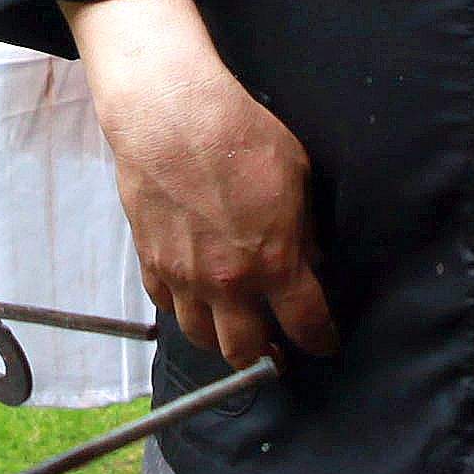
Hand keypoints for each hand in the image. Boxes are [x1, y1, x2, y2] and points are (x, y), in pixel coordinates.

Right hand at [67, 0, 334, 366]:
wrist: (170, 117)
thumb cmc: (239, 135)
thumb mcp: (296, 174)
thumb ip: (304, 226)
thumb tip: (309, 254)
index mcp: (273, 263)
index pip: (305, 324)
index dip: (320, 340)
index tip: (323, 344)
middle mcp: (227, 282)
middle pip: (245, 351)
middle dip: (264, 357)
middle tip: (274, 349)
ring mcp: (183, 276)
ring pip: (200, 336)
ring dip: (219, 339)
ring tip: (231, 329)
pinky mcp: (150, 260)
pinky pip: (165, 304)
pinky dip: (181, 308)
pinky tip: (193, 297)